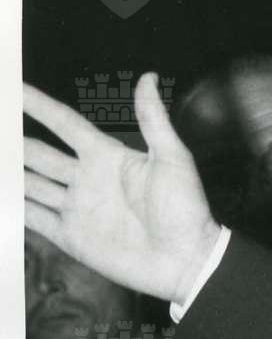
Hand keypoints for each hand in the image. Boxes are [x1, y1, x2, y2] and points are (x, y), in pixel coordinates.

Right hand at [23, 72, 220, 304]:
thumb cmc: (186, 209)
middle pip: (39, 154)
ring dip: (10, 174)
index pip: (65, 124)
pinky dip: (14, 209)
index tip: (14, 89)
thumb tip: (148, 77)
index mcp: (107, 156)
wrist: (186, 261)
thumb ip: (153, 119)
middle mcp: (86, 179)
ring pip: (31, 184)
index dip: (40, 106)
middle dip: (14, 141)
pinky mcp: (71, 237)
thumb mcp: (173, 159)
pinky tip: (2, 199)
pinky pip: (35, 219)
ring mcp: (77, 208)